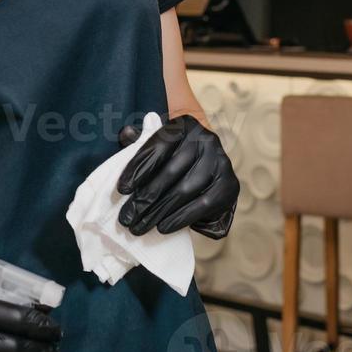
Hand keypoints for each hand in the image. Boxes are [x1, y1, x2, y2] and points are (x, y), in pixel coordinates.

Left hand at [115, 113, 239, 238]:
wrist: (206, 167)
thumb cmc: (172, 156)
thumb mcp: (156, 145)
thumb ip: (140, 141)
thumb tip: (126, 134)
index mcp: (185, 124)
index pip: (158, 146)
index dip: (138, 169)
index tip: (122, 190)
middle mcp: (206, 139)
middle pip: (170, 172)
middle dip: (145, 198)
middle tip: (126, 218)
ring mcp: (221, 162)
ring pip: (184, 190)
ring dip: (159, 212)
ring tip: (139, 226)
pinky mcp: (229, 185)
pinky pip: (202, 205)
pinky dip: (180, 218)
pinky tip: (162, 227)